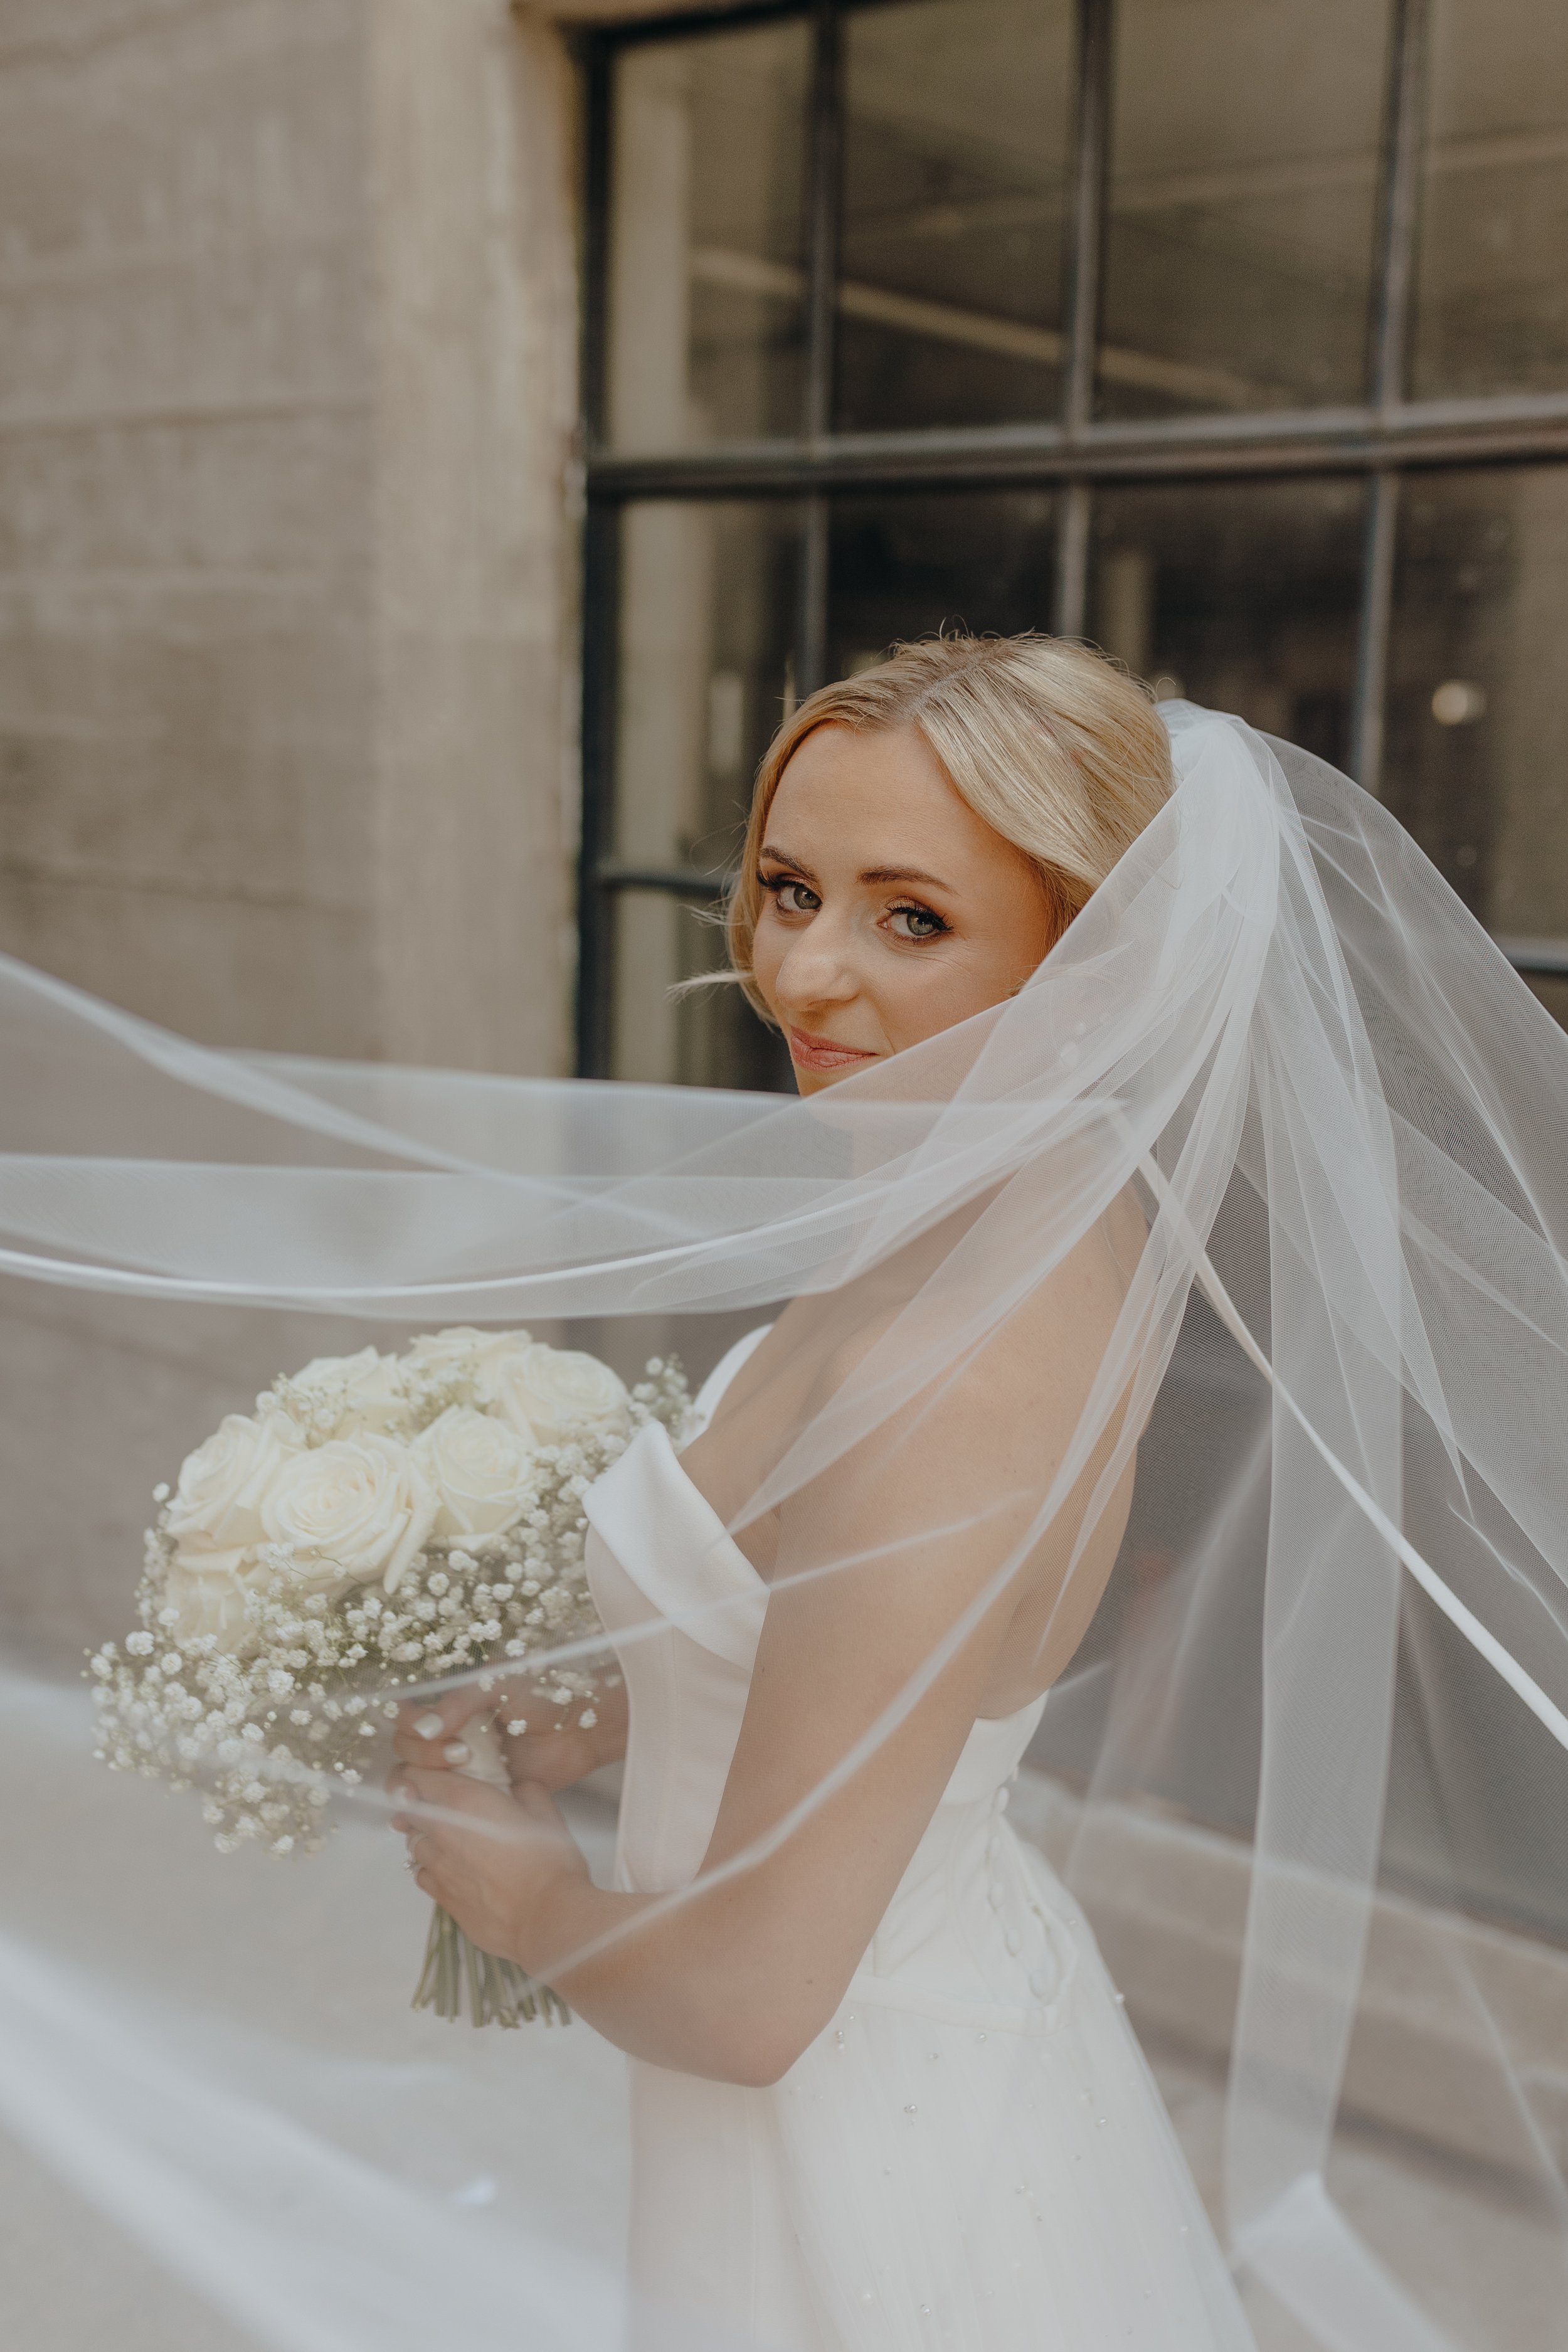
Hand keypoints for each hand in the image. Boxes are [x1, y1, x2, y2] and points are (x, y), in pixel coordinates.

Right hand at [389, 1668, 627, 1790]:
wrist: (584, 1726)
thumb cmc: (545, 1693)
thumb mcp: (499, 1683)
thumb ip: (460, 1702)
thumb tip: (423, 1728)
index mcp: (451, 1703)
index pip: (406, 1715)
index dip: (409, 1724)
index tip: (430, 1731)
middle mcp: (450, 1734)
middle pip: (407, 1749)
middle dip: (423, 1756)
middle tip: (461, 1756)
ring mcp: (462, 1766)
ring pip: (418, 1779)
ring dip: (414, 1788)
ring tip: (424, 1798)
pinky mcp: (478, 1793)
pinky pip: (444, 1804)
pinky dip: (427, 1812)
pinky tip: (418, 1820)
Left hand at [390, 1764, 587, 1968]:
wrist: (546, 1918)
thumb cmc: (549, 1860)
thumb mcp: (546, 1813)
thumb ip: (526, 1791)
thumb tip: (517, 1788)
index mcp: (464, 1802)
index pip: (417, 1778)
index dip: (416, 1774)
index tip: (427, 1774)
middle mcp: (442, 1834)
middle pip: (410, 1814)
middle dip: (420, 1806)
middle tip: (438, 1804)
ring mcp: (439, 1871)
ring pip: (414, 1847)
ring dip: (425, 1838)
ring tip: (446, 1840)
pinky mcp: (444, 1901)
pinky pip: (424, 1878)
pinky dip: (432, 1869)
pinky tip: (452, 1872)